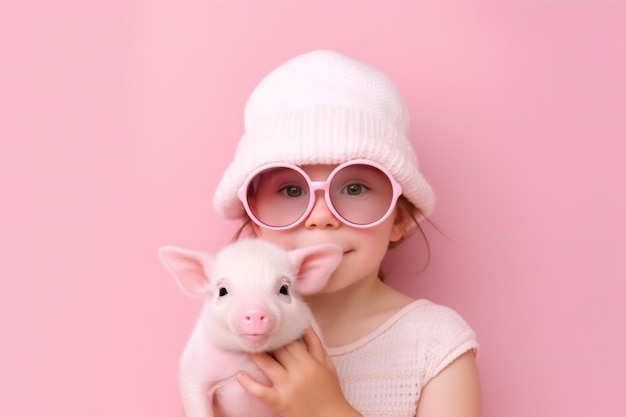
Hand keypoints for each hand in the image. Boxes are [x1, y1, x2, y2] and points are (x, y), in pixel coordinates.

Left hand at [237, 327, 360, 416]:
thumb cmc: (330, 392)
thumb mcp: (328, 365)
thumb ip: (315, 344)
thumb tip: (304, 325)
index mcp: (311, 362)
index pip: (290, 341)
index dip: (278, 333)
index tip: (268, 326)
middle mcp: (299, 372)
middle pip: (278, 350)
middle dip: (266, 340)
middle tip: (254, 332)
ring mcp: (288, 387)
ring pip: (268, 365)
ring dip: (255, 354)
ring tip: (244, 346)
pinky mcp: (280, 402)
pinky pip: (261, 391)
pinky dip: (249, 383)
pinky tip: (240, 375)